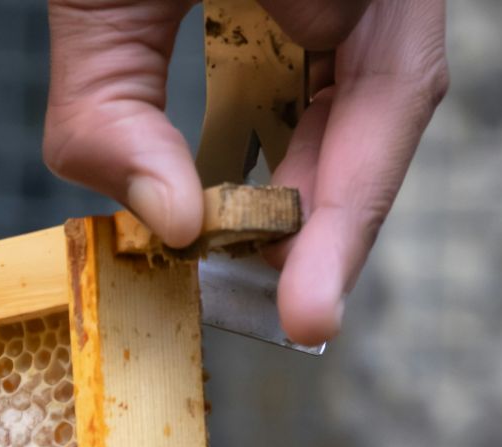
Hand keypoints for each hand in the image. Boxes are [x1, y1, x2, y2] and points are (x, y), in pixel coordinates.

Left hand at [40, 0, 447, 344]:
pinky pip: (310, 72)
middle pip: (381, 107)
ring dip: (305, 188)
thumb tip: (167, 225)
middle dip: (332, 220)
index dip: (353, 211)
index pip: (390, 91)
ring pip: (353, 96)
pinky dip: (273, 143)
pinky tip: (231, 205)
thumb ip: (110, 107)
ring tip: (258, 281)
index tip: (310, 311)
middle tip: (287, 318)